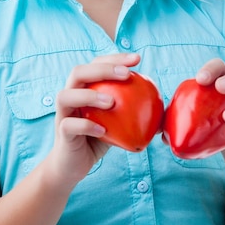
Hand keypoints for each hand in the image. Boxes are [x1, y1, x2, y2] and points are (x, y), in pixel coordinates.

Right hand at [48, 53, 140, 187]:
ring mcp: (63, 113)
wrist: (72, 167)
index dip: (116, 58)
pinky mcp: (61, 133)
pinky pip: (69, 125)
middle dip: (103, 69)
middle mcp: (71, 95)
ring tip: (112, 102)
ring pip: (66, 95)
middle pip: (79, 72)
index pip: (97, 63)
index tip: (137, 59)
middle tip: (126, 74)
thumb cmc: (99, 139)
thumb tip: (164, 110)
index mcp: (84, 87)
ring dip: (89, 95)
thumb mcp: (119, 123)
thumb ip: (135, 113)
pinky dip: (86, 126)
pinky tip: (104, 132)